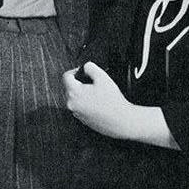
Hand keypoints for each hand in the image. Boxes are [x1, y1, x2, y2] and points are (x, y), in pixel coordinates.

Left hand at [63, 62, 179, 149]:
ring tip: (98, 95)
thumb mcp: (102, 77)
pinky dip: (87, 103)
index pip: (66, 76)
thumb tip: (85, 68)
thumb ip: (90, 67)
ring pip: (76, 98)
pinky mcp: (83, 120)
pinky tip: (99, 104)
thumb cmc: (113, 102)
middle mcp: (72, 105)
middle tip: (94, 83)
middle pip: (70, 87)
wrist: (122, 121)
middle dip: (80, 83)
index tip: (83, 71)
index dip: (75, 71)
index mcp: (74, 93)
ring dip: (84, 93)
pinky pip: (81, 107)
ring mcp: (77, 114)